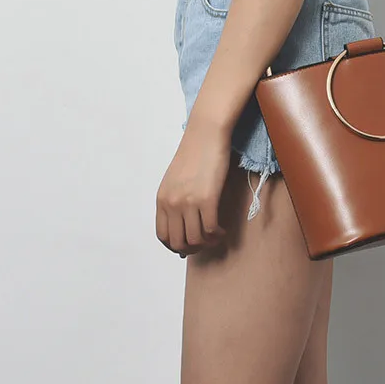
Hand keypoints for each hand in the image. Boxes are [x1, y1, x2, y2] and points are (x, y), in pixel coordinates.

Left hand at [155, 116, 231, 256]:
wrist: (205, 135)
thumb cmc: (194, 154)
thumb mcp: (175, 180)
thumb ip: (175, 200)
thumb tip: (182, 224)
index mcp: (162, 199)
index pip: (163, 236)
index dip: (176, 246)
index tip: (188, 245)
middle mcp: (172, 203)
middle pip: (179, 242)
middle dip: (193, 249)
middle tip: (206, 243)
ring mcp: (189, 202)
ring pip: (196, 239)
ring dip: (208, 243)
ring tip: (216, 235)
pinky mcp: (207, 199)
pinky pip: (211, 229)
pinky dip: (218, 235)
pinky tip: (223, 230)